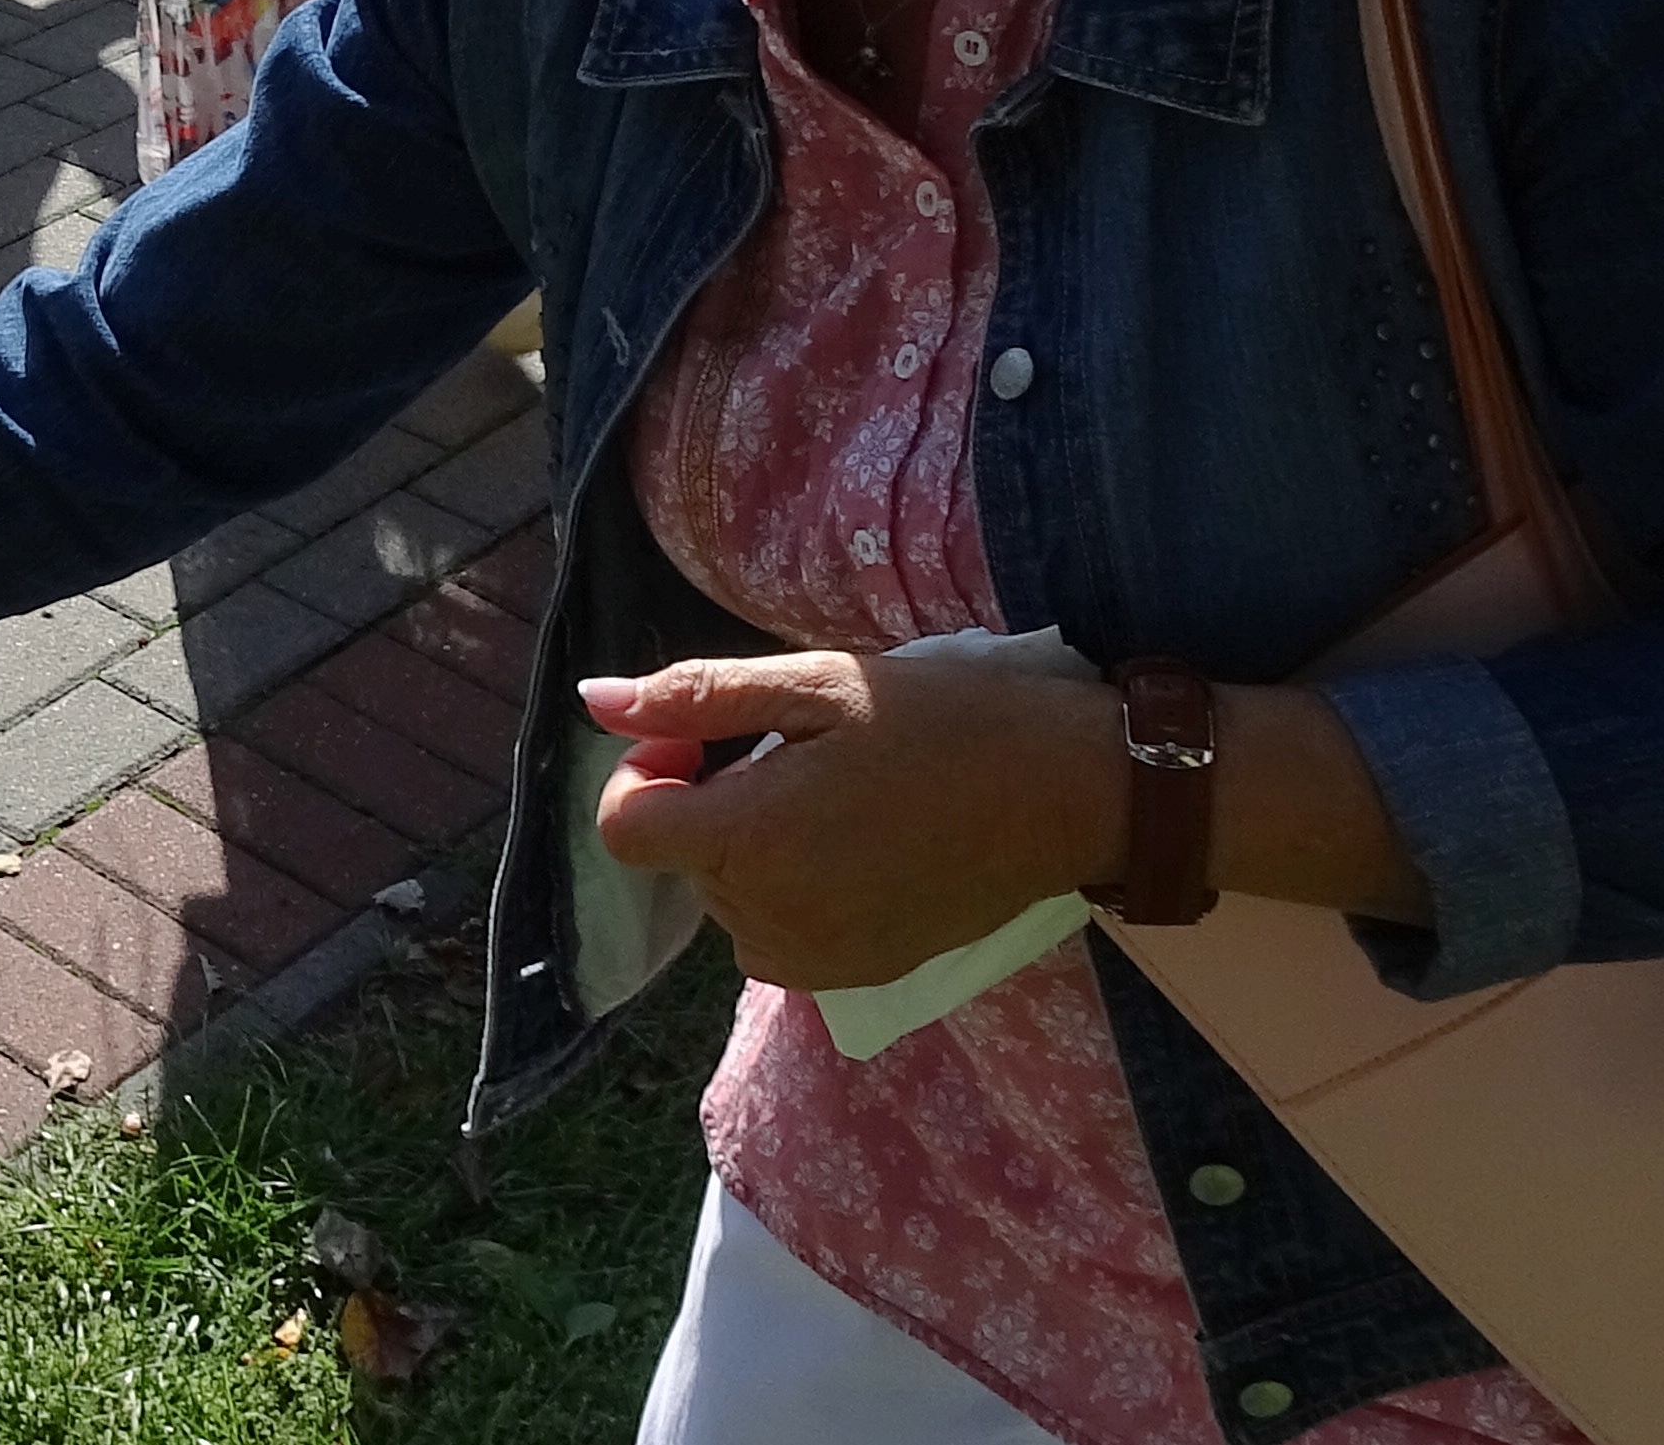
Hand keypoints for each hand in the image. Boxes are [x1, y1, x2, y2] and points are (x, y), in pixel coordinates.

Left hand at [581, 653, 1127, 992]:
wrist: (1071, 796)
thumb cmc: (946, 724)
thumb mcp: (819, 685)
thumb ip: (698, 697)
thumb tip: (593, 699)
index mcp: (749, 843)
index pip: (623, 829)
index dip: (648, 770)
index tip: (705, 734)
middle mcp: (768, 920)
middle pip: (683, 858)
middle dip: (712, 799)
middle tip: (798, 750)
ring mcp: (815, 961)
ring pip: (729, 898)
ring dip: (753, 846)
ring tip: (835, 795)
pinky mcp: (858, 977)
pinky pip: (779, 936)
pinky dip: (791, 890)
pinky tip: (856, 843)